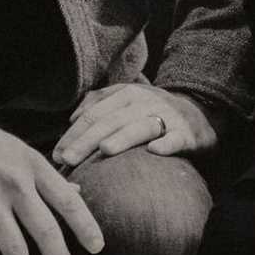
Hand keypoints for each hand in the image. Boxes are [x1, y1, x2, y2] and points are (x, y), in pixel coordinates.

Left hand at [51, 83, 218, 170]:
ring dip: (123, 138)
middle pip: (111, 121)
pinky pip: (175, 139)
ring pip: (141, 127)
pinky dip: (166, 144)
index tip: (57, 155)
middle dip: (87, 140)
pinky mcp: (186, 133)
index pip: (93, 115)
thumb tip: (72, 118)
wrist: (197, 112)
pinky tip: (155, 151)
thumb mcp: (126, 100)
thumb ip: (98, 104)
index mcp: (126, 95)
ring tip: (105, 150)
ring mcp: (166, 117)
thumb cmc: (152, 111)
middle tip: (68, 159)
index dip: (73, 134)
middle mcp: (144, 103)